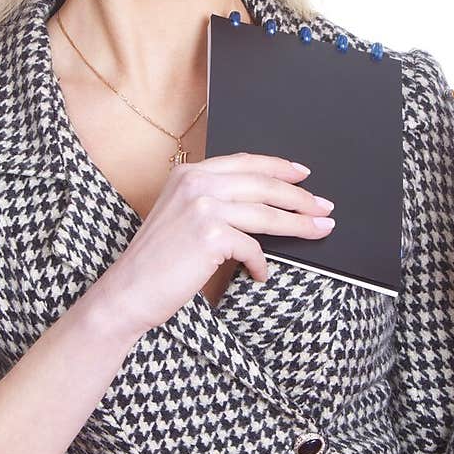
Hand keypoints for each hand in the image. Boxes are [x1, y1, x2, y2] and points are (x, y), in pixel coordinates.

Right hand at [100, 154, 334, 337]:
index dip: (279, 167)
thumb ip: (212, 201)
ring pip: (267, 213)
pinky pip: (252, 247)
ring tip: (320, 231)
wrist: (128, 291)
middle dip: (300, 197)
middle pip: (264, 185)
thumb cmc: (156, 262)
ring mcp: (203, 207)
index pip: (245, 163)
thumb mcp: (180, 216)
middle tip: (325, 207)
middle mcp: (196, 183)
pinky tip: (260, 274)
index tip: (304, 175)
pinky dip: (260, 264)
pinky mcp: (211, 235)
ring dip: (299, 224)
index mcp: (188, 173)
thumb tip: (262, 204)